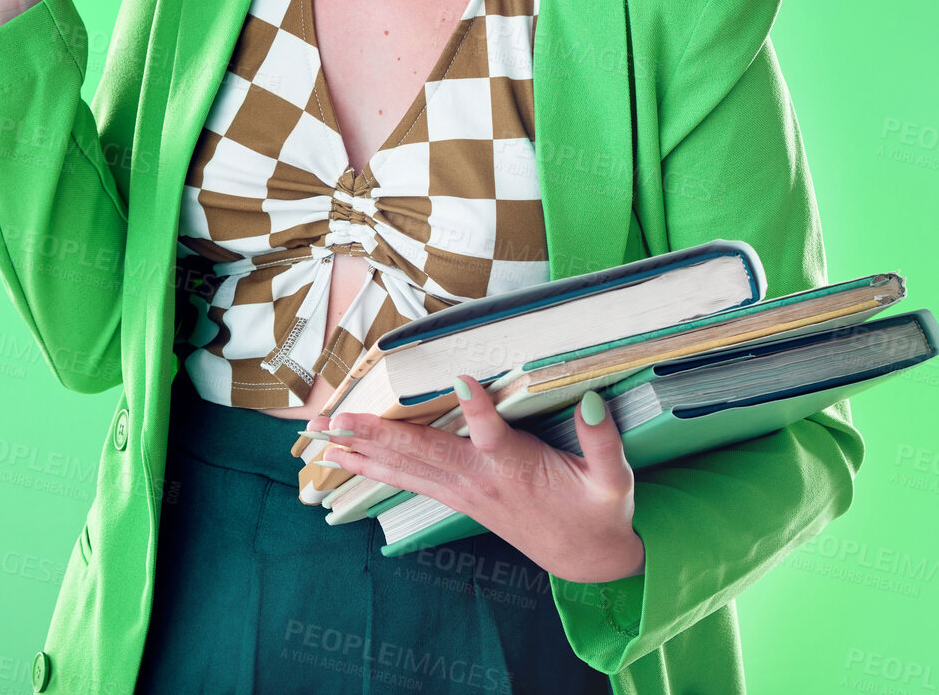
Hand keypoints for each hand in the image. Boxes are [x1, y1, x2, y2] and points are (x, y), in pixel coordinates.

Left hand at [317, 377, 645, 584]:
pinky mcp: (460, 499)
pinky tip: (350, 461)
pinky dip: (377, 469)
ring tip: (324, 437)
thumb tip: (594, 399)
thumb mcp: (614, 480)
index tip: (458, 377)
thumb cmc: (600, 512)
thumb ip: (603, 440)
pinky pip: (410, 481)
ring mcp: (465, 493)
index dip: (477, 407)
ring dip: (363, 452)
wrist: (589, 561)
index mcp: (517, 469)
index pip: (493, 434)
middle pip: (424, 453)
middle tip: (335, 419)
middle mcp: (481, 481)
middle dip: (376, 434)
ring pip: (407, 469)